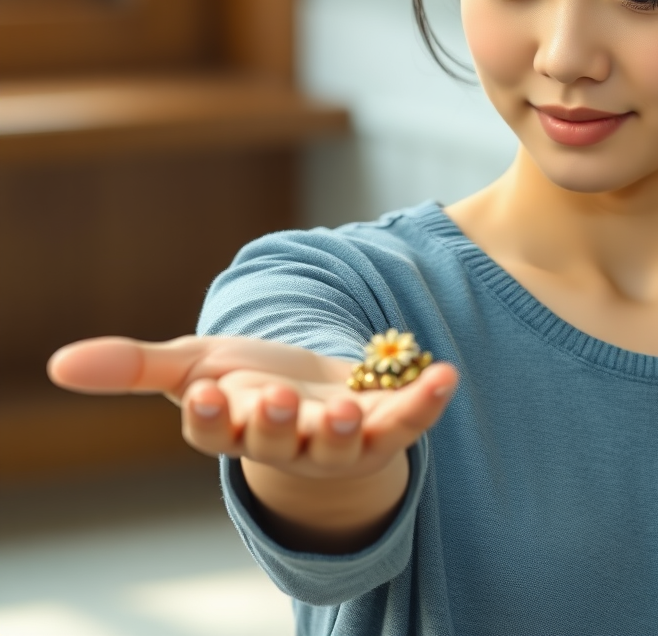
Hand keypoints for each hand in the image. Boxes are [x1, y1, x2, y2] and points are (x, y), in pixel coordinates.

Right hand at [47, 335, 457, 482]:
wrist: (318, 399)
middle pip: (276, 444)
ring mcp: (341, 441)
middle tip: (272, 400)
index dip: (211, 416)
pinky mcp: (387, 428)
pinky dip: (426, 401)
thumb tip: (57, 364)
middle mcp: (287, 443)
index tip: (205, 392)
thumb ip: (137, 367)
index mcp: (237, 427)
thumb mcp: (197, 367)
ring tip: (345, 405)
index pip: (215, 432)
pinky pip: (408, 421)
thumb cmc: (252, 382)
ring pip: (340, 445)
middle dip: (273, 424)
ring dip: (342, 427)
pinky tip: (446, 374)